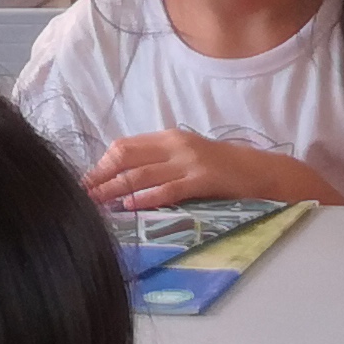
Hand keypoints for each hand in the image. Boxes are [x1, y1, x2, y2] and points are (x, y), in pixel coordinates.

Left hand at [79, 126, 281, 208]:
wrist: (262, 172)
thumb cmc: (223, 169)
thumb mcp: (187, 157)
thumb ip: (159, 162)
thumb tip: (124, 177)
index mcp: (169, 138)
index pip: (125, 146)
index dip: (101, 164)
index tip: (86, 181)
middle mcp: (176, 145)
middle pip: (127, 156)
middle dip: (101, 175)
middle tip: (82, 193)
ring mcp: (189, 162)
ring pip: (142, 174)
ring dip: (114, 188)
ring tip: (95, 202)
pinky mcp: (203, 180)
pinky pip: (168, 189)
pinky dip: (146, 197)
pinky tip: (129, 206)